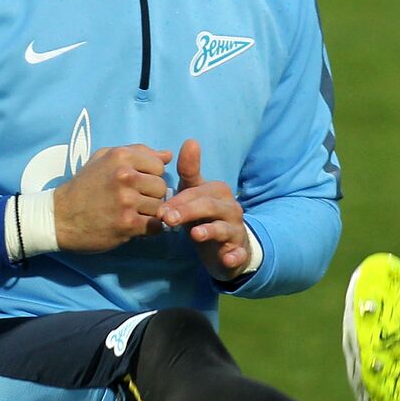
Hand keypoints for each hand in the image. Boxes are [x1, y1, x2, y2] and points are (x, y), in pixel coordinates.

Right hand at [54, 145, 171, 251]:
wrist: (60, 217)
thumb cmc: (84, 186)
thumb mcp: (104, 159)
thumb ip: (137, 153)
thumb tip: (168, 155)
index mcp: (121, 156)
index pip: (159, 165)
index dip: (150, 176)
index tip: (137, 184)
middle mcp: (125, 176)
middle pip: (161, 187)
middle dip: (151, 195)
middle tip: (134, 200)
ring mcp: (127, 201)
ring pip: (159, 206)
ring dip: (149, 212)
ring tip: (132, 212)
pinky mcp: (127, 224)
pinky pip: (156, 226)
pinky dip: (149, 228)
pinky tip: (135, 225)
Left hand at [158, 139, 250, 281]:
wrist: (226, 246)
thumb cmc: (205, 216)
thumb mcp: (195, 194)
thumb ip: (190, 171)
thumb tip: (191, 141)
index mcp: (217, 191)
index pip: (196, 192)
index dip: (178, 200)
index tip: (160, 210)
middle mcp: (230, 207)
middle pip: (209, 206)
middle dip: (187, 212)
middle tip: (166, 219)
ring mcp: (235, 229)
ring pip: (223, 228)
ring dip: (210, 231)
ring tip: (195, 235)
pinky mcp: (239, 251)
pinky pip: (238, 253)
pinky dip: (234, 255)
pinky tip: (227, 259)